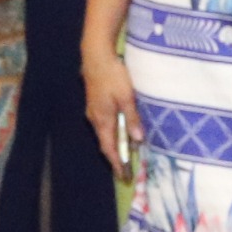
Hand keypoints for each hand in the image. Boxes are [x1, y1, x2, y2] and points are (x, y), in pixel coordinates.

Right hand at [82, 50, 141, 173]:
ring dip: (114, 144)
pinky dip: (113, 132)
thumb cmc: (112, 76)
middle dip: (115, 157)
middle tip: (126, 169)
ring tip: (126, 153)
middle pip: (105, 143)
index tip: (124, 176)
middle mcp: (95, 118)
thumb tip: (138, 140)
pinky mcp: (95, 102)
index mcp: (102, 119)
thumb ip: (132, 119)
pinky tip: (121, 130)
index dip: (116, 163)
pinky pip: (104, 123)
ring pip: (104, 133)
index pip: (109, 148)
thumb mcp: (126, 97)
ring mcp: (94, 110)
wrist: (95, 56)